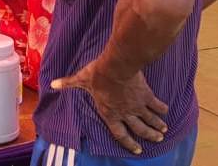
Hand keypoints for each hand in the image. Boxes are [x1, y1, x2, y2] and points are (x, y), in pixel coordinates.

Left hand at [51, 61, 168, 154]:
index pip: (120, 134)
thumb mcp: (80, 80)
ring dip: (157, 126)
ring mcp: (137, 106)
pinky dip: (161, 109)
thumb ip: (68, 83)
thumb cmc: (97, 75)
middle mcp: (125, 113)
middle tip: (156, 139)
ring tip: (163, 131)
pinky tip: (165, 111)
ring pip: (150, 120)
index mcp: (109, 113)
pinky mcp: (146, 96)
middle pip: (139, 129)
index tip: (137, 150)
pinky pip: (156, 105)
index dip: (128, 143)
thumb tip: (52, 83)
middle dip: (148, 136)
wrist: (116, 67)